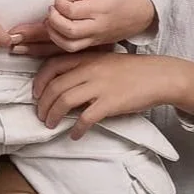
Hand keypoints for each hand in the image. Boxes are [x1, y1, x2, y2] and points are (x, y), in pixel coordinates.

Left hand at [32, 50, 193, 137]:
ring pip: (65, 101)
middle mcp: (89, 70)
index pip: (52, 66)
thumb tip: (66, 83)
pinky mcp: (110, 103)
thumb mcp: (104, 60)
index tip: (35, 93)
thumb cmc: (131, 69)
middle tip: (41, 115)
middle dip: (43, 103)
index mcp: (86, 58)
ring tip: (51, 124)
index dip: (40, 81)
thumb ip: (85, 67)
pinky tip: (75, 135)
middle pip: (55, 87)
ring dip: (53, 115)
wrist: (157, 76)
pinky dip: (76, 128)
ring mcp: (99, 87)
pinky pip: (86, 118)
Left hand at [43, 0, 155, 52]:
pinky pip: (72, 49)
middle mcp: (97, 27)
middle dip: (53, 19)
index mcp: (100, 10)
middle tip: (52, 8)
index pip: (72, 11)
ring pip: (68, 45)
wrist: (138, 15)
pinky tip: (56, 30)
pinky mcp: (93, 44)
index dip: (60, 3)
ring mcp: (95, 39)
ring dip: (54, 33)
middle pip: (69, 30)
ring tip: (51, 20)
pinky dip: (59, 41)